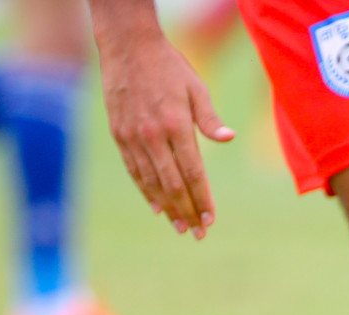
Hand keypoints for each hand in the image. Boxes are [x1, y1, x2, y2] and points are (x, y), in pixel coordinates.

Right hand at [89, 1, 234, 238]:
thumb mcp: (196, 87)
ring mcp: (133, 137)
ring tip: (179, 227)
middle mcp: (153, 136)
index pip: (193, 172)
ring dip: (167, 208)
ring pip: (151, 182)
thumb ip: (210, 118)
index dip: (202, 198)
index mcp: (176, 125)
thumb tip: (228, 138)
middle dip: (187, 211)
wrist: (128, 48)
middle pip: (172, 184)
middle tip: (197, 233)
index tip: (210, 219)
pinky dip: (146, 191)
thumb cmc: (169, 67)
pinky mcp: (119, 135)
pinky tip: (157, 207)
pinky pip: (134, 171)